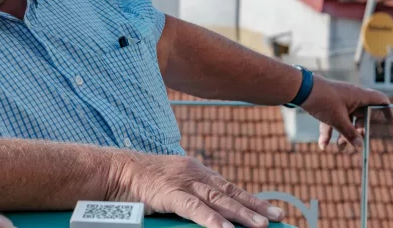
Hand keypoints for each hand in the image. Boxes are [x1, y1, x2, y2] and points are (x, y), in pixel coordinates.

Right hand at [106, 152, 283, 227]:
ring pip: (218, 200)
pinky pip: (194, 208)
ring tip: (262, 226)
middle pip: (229, 192)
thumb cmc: (137, 180)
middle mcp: (192, 173)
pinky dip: (211, 219)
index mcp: (193, 170)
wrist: (114, 171)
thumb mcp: (168, 183)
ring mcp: (182, 182)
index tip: (270, 208)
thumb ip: (187, 195)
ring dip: (241, 214)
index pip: (227, 186)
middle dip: (255, 206)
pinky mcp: (169, 193)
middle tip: (278, 216)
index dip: (249, 198)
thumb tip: (206, 211)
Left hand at [300, 74, 392, 151]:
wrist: (300, 89)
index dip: (386, 109)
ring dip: (343, 135)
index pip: (380, 100)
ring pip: (345, 120)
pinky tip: (322, 145)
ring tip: (339, 149)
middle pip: (361, 116)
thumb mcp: (338, 120)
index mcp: (359, 96)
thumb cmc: (323, 100)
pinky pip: (332, 120)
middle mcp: (350, 97)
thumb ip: (349, 133)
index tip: (389, 121)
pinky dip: (328, 132)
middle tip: (354, 144)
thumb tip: (359, 145)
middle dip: (358, 131)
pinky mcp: (327, 105)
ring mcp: (338, 101)